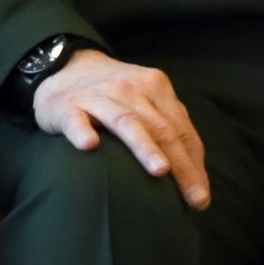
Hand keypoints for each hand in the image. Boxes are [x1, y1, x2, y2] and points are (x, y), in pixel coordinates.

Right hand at [32, 49, 210, 209]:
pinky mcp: (66, 105)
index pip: (182, 130)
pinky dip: (82, 131)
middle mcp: (130, 88)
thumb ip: (168, 129)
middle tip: (193, 198)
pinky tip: (89, 145)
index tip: (201, 198)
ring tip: (160, 171)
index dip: (194, 165)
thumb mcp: (145, 102)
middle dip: (181, 165)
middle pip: (161, 129)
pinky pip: (75, 120)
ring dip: (144, 146)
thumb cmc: (113, 96)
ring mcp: (97, 95)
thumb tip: (196, 181)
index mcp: (155, 87)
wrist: (63, 66)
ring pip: (125, 121)